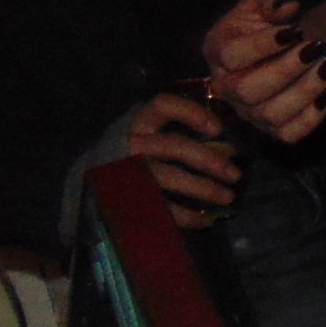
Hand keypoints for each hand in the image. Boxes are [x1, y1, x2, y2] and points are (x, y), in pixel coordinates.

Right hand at [126, 90, 242, 225]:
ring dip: (204, 188)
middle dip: (208, 159)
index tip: (217, 129)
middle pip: (174, 145)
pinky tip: (207, 220)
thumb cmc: (130, 153)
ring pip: (170, 177)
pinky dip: (188, 216)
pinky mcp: (128, 198)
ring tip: (228, 197)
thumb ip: (179, 134)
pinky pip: (162, 208)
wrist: (89, 182)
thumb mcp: (147, 135)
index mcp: (138, 122)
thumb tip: (228, 147)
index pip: (163, 106)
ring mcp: (129, 171)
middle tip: (236, 175)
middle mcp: (132, 143)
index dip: (191, 114)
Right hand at [201, 0, 325, 145]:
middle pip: (248, 90)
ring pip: (271, 115)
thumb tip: (286, 7)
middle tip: (318, 47)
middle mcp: (226, 86)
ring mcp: (248, 111)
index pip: (231, 56)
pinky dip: (311, 118)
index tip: (295, 30)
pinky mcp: (271, 127)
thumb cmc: (269, 17)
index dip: (263, 45)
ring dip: (305, 91)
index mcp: (216, 50)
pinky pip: (289, 134)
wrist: (287, 41)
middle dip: (287, 69)